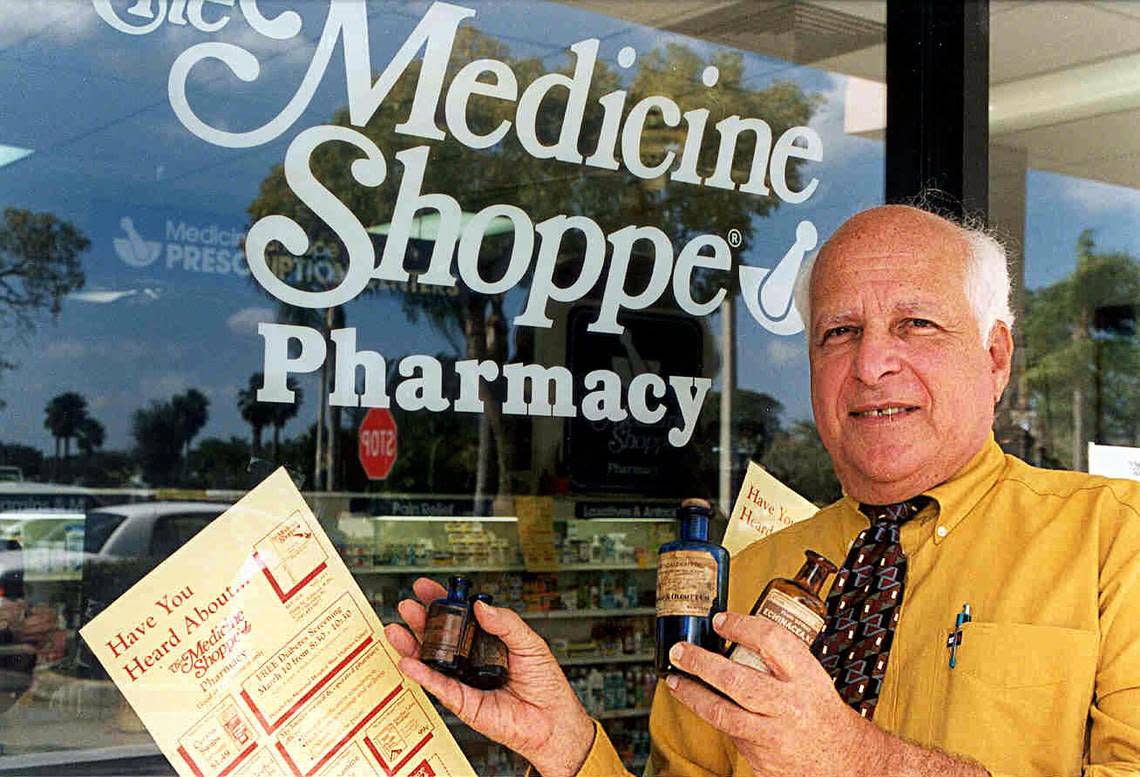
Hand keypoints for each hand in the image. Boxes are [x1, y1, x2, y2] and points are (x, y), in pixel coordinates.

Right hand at [384, 578, 595, 776]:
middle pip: (440, 636)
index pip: (460, 617)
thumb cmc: (544, 683)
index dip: (442, 602)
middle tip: (408, 606)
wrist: (552, 719)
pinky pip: (439, 686)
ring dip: (412, 646)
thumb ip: (506, 623)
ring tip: (397, 631)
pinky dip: (423, 675)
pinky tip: (409, 662)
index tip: (426, 588)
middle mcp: (472, 658)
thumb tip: (481, 606)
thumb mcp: (529, 643)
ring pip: (432, 661)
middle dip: (421, 620)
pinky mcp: (462, 702)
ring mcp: (464, 679)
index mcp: (487, 640)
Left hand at [665, 610, 883, 776]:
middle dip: (701, 663)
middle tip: (679, 651)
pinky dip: (714, 718)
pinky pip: (731, 734)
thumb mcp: (810, 677)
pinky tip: (700, 705)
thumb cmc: (820, 711)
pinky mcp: (763, 760)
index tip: (719, 620)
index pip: (771, 640)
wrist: (843, 760)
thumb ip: (778, 659)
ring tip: (674, 680)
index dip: (741, 626)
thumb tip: (732, 634)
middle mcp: (790, 705)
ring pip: (724, 713)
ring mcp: (775, 735)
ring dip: (693, 694)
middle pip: (736, 679)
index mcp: (806, 677)